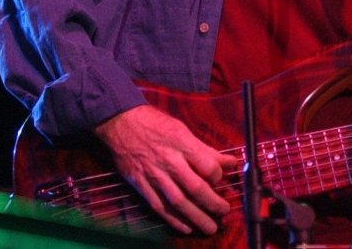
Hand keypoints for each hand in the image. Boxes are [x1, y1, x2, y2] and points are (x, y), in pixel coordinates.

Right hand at [93, 104, 238, 234]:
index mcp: (181, 143)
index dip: (219, 176)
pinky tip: (186, 227)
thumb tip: (229, 162)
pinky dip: (174, 220)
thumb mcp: (182, 129)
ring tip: (210, 227)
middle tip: (224, 211)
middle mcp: (169, 161)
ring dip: (197, 217)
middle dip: (213, 204)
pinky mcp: (141, 185)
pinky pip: (159, 207)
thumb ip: (205, 149)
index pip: (208, 166)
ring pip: (179, 202)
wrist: (121, 123)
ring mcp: (154, 175)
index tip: (220, 179)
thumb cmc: (154, 123)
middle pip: (196, 188)